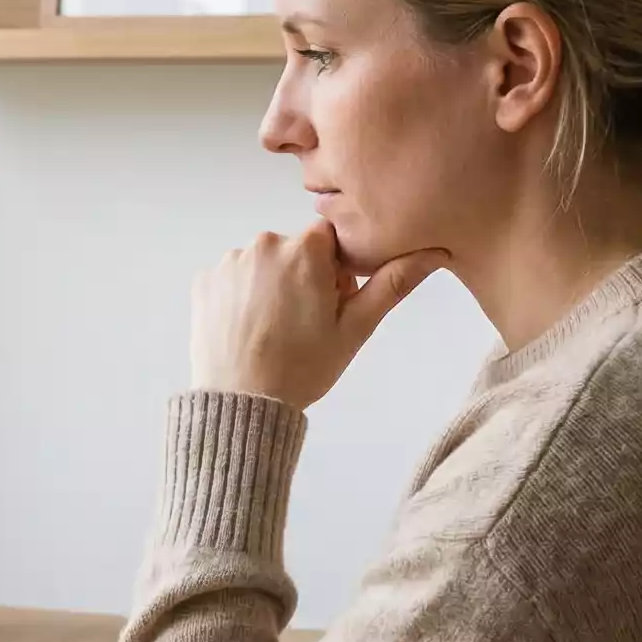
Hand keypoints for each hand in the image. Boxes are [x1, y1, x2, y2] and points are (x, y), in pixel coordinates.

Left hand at [189, 221, 447, 408]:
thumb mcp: (356, 328)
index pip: (331, 239)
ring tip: (274, 331)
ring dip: (272, 286)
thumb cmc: (302, 368)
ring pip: (264, 264)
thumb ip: (393, 283)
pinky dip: (242, 298)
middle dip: (303, 277)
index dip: (336, 271)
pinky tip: (249, 330)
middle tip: (303, 324)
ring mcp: (230, 262)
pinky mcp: (205, 281)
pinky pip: (233, 279)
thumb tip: (435, 252)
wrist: (241, 403)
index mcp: (306, 248)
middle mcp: (265, 243)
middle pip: (296, 249)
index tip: (331, 303)